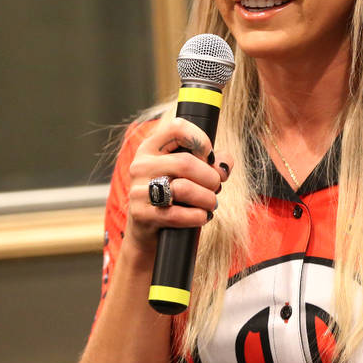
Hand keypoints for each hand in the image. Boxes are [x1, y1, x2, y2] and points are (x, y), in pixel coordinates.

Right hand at [125, 117, 231, 250]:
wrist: (150, 234)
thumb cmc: (175, 198)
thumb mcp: (190, 174)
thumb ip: (212, 162)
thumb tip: (224, 164)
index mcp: (151, 147)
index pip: (178, 128)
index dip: (201, 140)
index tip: (209, 157)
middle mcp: (141, 165)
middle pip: (186, 163)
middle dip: (211, 178)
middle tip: (216, 187)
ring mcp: (138, 190)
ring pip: (183, 188)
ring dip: (207, 199)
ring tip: (210, 204)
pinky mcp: (141, 214)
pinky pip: (178, 214)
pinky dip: (198, 217)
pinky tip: (201, 217)